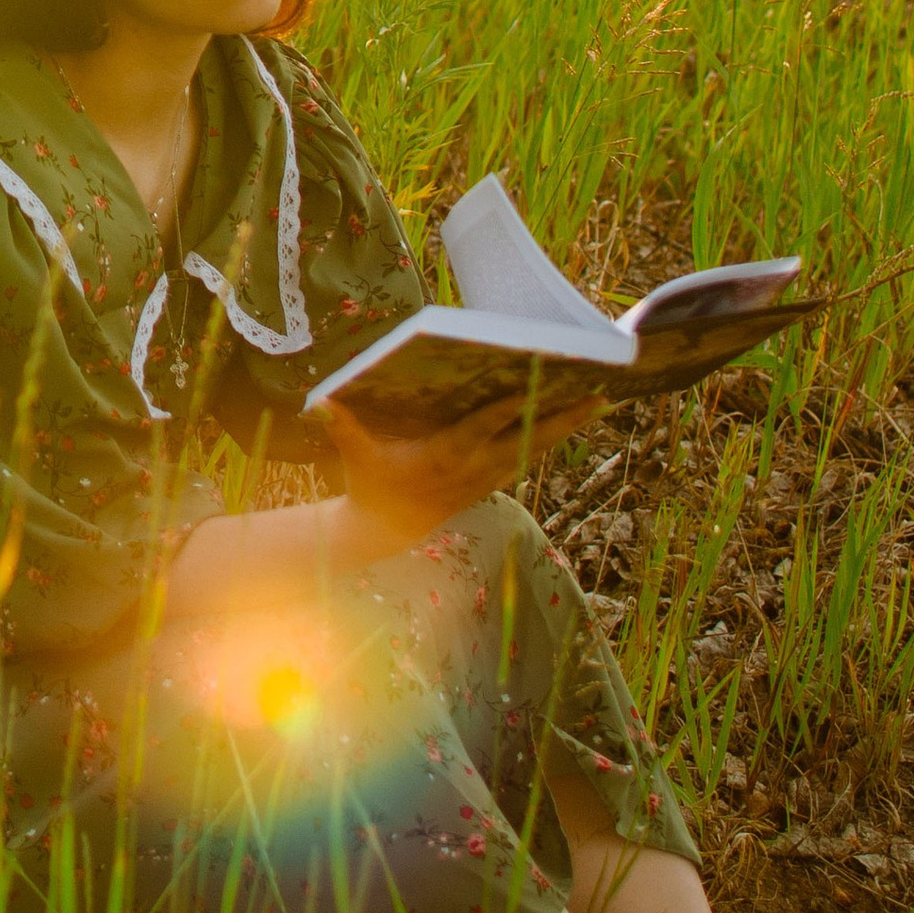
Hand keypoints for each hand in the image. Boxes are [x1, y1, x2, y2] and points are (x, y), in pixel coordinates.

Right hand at [315, 385, 602, 561]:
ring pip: (536, 447)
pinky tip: (571, 420)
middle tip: (599, 393)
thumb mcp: (356, 456)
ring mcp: (488, 475)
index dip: (513, 404)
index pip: (486, 424)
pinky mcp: (492, 480)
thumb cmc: (371, 485)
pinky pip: (529, 454)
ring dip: (566, 425)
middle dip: (563, 416)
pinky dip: (551, 437)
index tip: (538, 382)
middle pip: (529, 437)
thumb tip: (315, 403)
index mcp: (447, 454)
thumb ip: (341, 426)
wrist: (388, 530)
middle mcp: (475, 465)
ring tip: (598, 400)